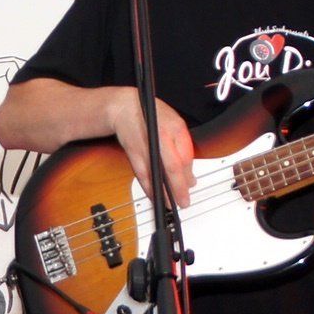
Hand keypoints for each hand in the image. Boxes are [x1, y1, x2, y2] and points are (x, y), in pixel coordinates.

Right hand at [110, 89, 196, 205]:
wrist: (123, 108)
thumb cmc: (152, 115)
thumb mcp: (176, 124)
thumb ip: (184, 147)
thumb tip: (189, 172)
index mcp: (169, 132)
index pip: (180, 160)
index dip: (185, 177)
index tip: (190, 188)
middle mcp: (155, 141)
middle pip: (168, 170)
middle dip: (176, 189)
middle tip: (183, 202)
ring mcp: (142, 150)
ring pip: (153, 176)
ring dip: (162, 193)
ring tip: (170, 204)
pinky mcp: (132, 156)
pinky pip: (141, 176)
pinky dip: (148, 188)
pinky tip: (154, 196)